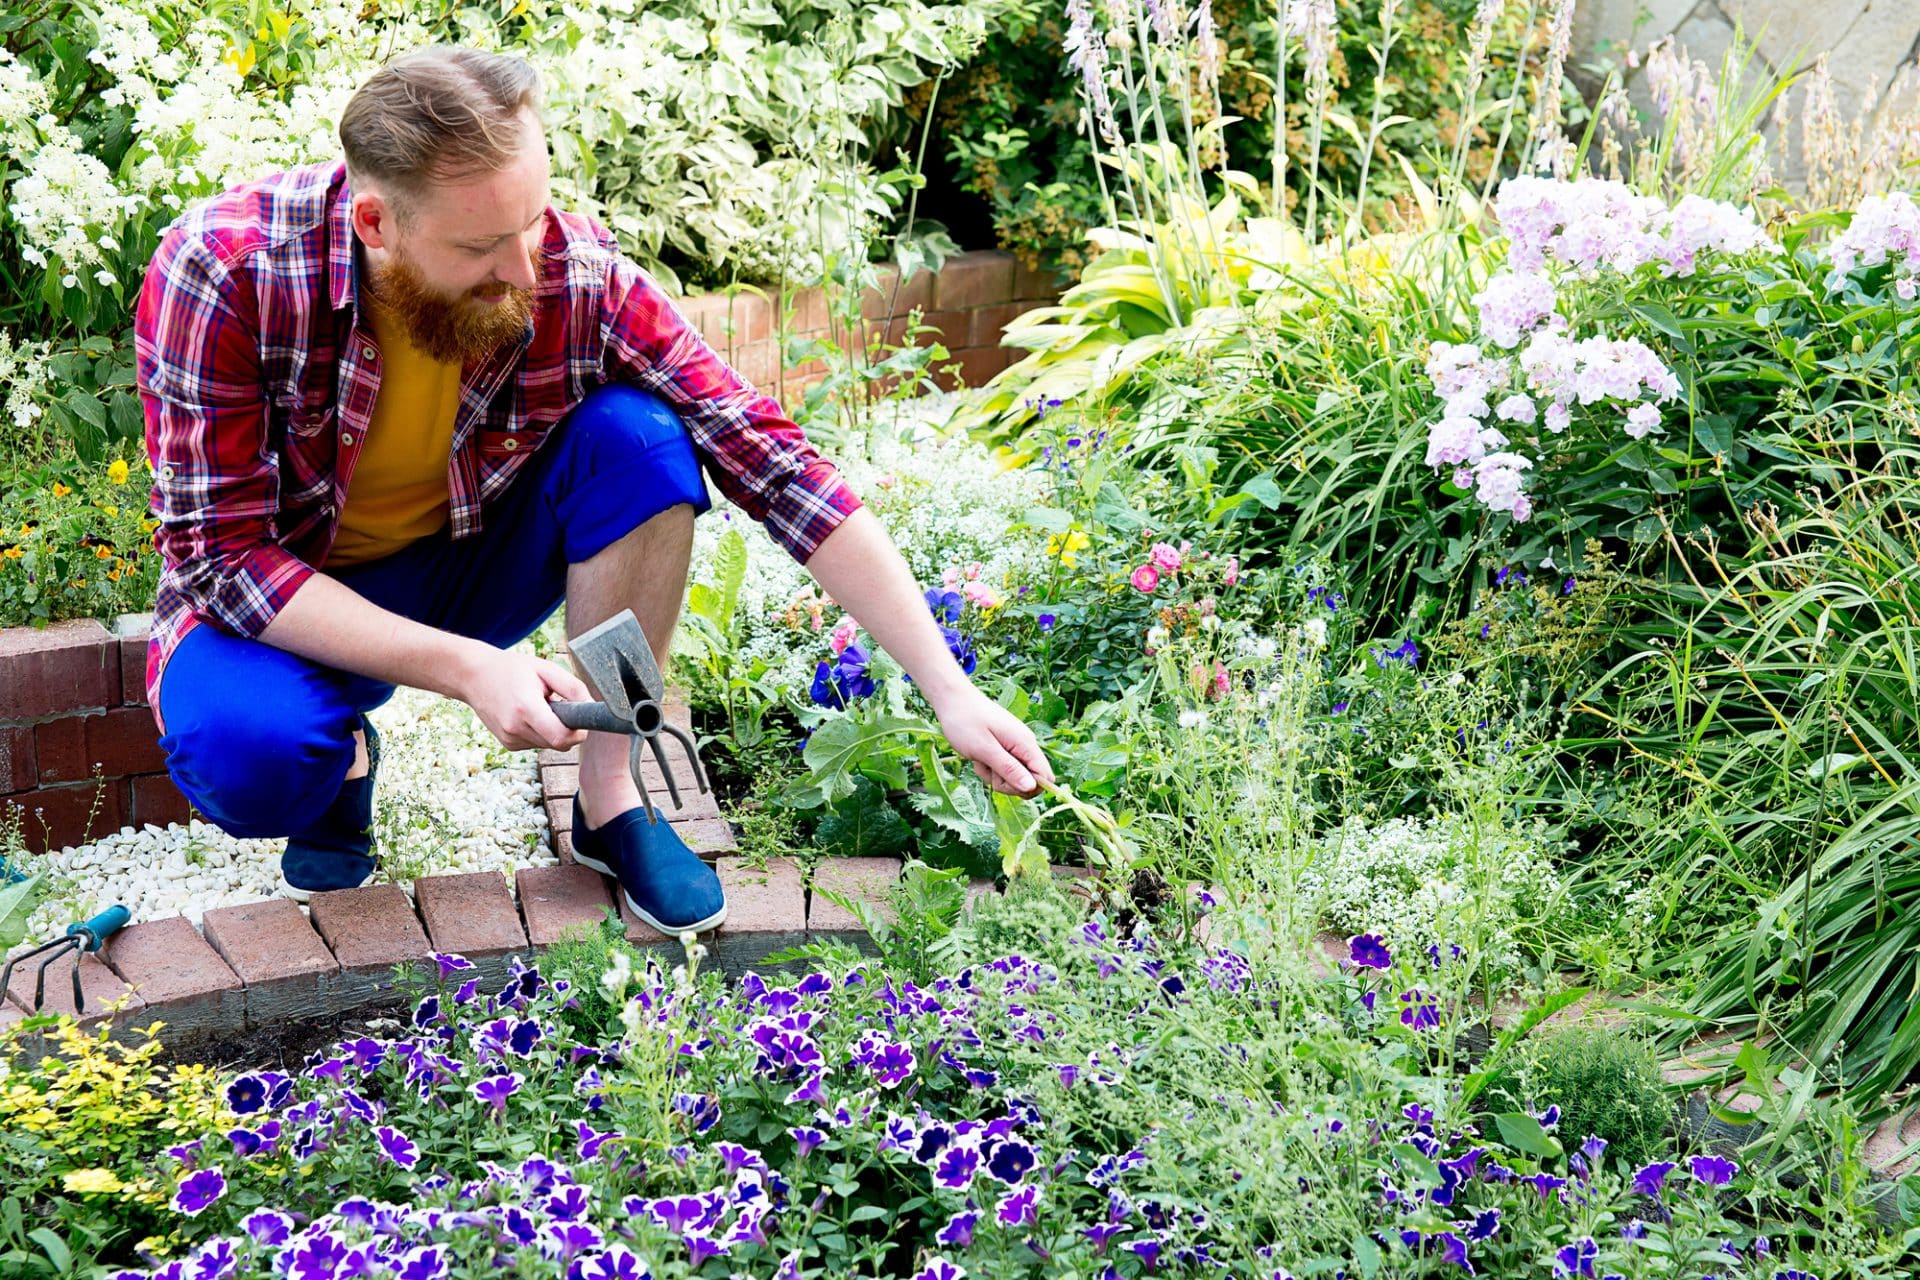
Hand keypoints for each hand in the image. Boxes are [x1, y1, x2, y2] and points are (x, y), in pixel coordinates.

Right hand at [455, 644, 593, 751]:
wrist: (473, 676)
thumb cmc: (511, 669)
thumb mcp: (546, 669)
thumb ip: (573, 687)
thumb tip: (591, 706)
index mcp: (526, 709)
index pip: (562, 738)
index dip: (578, 732)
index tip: (580, 719)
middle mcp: (515, 729)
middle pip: (559, 744)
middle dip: (567, 728)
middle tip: (559, 705)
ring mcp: (510, 739)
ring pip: (549, 745)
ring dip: (553, 729)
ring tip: (539, 706)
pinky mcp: (508, 744)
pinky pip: (537, 743)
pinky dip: (540, 731)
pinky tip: (529, 714)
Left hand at [934, 688, 1055, 797]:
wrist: (952, 699)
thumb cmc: (965, 722)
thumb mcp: (985, 749)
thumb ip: (1009, 769)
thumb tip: (1031, 787)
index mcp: (1026, 744)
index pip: (1045, 776)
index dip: (1027, 787)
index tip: (1003, 782)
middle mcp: (1026, 745)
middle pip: (1030, 780)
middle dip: (1008, 783)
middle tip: (988, 768)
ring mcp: (1016, 746)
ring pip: (1014, 776)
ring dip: (995, 775)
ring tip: (980, 759)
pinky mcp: (1005, 747)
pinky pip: (1004, 768)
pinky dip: (990, 768)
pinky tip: (978, 757)